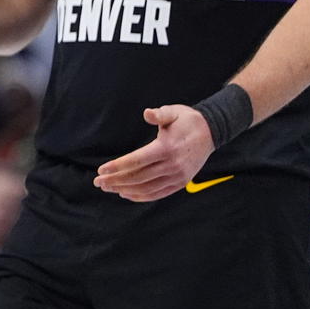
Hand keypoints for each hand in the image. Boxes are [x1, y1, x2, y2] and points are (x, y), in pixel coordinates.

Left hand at [94, 105, 214, 200]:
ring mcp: (178, 176)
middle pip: (138, 177)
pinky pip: (158, 193)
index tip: (101, 170)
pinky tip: (126, 194)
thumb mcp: (173, 112)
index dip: (117, 166)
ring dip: (125, 190)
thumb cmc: (187, 120)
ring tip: (108, 188)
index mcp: (167, 148)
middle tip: (98, 182)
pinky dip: (141, 196)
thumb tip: (147, 113)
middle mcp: (172, 165)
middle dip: (115, 180)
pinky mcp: (181, 183)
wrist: (211, 132)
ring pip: (146, 188)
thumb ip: (159, 114)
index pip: (137, 161)